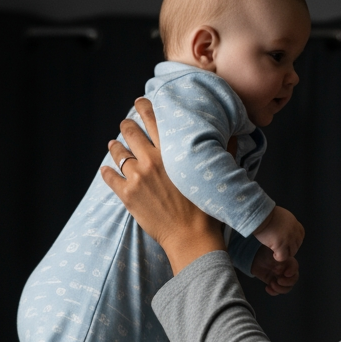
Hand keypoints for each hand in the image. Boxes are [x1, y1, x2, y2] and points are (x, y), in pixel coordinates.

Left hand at [101, 98, 224, 273]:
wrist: (191, 238)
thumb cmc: (206, 210)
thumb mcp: (217, 175)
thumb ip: (225, 151)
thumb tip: (235, 135)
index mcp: (171, 152)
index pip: (154, 120)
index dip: (145, 108)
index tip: (141, 103)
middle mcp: (152, 160)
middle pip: (131, 132)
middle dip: (127, 124)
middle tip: (126, 123)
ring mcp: (137, 178)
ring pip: (118, 153)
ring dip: (115, 146)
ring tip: (113, 144)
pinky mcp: (127, 196)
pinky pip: (110, 177)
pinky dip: (106, 172)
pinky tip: (105, 169)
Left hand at [250, 244, 299, 296]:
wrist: (254, 256)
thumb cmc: (264, 251)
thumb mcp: (272, 250)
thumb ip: (278, 254)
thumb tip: (281, 262)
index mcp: (287, 261)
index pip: (295, 268)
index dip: (292, 272)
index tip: (286, 274)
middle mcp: (286, 271)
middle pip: (293, 280)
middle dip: (287, 283)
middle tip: (278, 281)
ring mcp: (280, 278)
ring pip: (287, 288)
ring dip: (280, 289)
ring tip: (271, 284)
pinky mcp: (273, 283)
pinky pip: (277, 291)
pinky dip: (273, 292)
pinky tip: (267, 288)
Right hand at [254, 205, 304, 261]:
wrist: (260, 215)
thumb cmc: (267, 214)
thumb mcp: (282, 216)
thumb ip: (287, 224)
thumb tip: (285, 230)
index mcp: (295, 224)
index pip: (301, 235)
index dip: (295, 240)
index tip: (289, 242)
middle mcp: (294, 232)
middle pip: (297, 245)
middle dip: (290, 248)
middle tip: (282, 248)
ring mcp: (288, 240)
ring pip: (292, 253)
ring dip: (285, 253)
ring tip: (277, 251)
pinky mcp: (280, 246)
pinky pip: (283, 257)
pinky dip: (279, 257)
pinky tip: (274, 254)